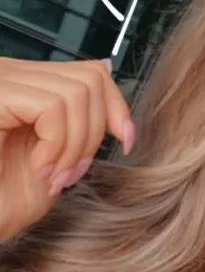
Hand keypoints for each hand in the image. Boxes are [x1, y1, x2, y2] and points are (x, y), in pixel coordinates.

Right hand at [0, 56, 133, 240]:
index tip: (125, 142)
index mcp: (24, 85)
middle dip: (95, 132)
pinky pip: (51, 107)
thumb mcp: (56, 157)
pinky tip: (37, 168)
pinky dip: (56, 144)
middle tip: (71, 173)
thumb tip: (109, 81)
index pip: (89, 71)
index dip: (116, 106)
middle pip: (90, 77)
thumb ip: (77, 121)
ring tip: (52, 176)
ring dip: (74, 146)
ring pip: (76, 93)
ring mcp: (0, 80)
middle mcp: (8, 74)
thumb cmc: (1, 200)